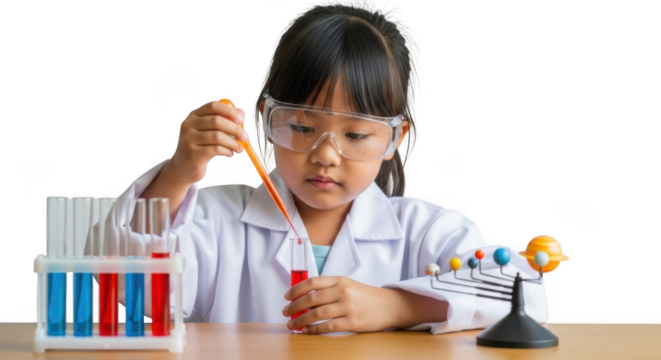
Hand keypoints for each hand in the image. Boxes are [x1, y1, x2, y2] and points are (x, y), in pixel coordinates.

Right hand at [169, 100, 249, 184]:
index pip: (213, 106)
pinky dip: (227, 151)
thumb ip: (225, 120)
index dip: (229, 111)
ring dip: (233, 143)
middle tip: (246, 137)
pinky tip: (230, 154)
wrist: (183, 167)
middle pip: (217, 121)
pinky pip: (216, 149)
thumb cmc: (200, 147)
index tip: (241, 119)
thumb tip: (241, 112)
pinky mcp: (193, 154)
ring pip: (218, 137)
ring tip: (239, 149)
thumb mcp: (210, 132)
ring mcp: (189, 139)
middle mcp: (188, 125)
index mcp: (194, 115)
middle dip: (235, 129)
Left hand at [282, 276, 396, 333]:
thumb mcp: (348, 285)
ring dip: (301, 320)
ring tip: (292, 325)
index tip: (287, 297)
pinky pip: (328, 326)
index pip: (313, 282)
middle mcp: (343, 291)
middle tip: (286, 312)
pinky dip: (314, 330)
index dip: (296, 289)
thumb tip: (304, 298)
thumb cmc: (366, 296)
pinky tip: (306, 331)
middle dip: (295, 307)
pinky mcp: (353, 322)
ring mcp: (348, 307)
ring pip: (317, 314)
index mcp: (340, 280)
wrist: (389, 306)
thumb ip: (329, 288)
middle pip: (312, 299)